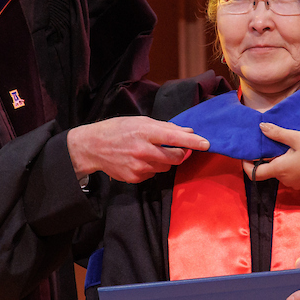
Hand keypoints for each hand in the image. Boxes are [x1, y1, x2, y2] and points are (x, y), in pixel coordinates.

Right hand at [68, 117, 208, 182]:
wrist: (92, 147)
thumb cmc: (118, 129)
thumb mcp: (141, 121)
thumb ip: (165, 127)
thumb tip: (188, 131)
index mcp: (145, 132)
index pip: (174, 137)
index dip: (192, 141)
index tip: (206, 144)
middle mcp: (143, 150)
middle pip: (175, 157)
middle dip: (181, 153)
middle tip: (178, 148)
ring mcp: (139, 166)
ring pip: (166, 167)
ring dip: (165, 160)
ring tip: (150, 151)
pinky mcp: (135, 178)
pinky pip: (154, 174)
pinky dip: (152, 168)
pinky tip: (140, 160)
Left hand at [252, 122, 299, 207]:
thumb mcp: (298, 138)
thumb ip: (278, 134)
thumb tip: (261, 128)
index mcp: (280, 169)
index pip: (254, 173)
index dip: (246, 165)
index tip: (245, 154)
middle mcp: (284, 180)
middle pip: (268, 170)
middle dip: (267, 157)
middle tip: (271, 141)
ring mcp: (295, 183)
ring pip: (280, 171)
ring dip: (280, 160)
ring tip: (288, 144)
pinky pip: (291, 174)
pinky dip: (290, 164)